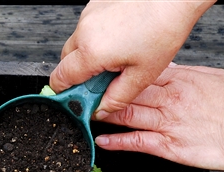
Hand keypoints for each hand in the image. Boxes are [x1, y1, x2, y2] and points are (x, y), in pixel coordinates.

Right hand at [50, 0, 214, 117]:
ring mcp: (88, 14)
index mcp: (91, 51)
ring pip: (77, 45)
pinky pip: (87, 28)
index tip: (78, 101)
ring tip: (118, 55)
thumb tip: (101, 110)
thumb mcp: (142, 75)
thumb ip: (116, 98)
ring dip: (89, 55)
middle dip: (79, 75)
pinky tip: (120, 39)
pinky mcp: (95, 4)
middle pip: (65, 63)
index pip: (59, 80)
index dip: (65, 94)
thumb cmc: (164, 27)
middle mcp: (84, 30)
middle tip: (103, 81)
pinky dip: (98, 38)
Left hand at [94, 64, 223, 171]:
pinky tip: (101, 140)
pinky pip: (135, 142)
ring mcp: (166, 123)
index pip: (140, 74)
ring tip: (86, 115)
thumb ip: (185, 72)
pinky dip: (115, 141)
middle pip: (128, 93)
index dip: (117, 75)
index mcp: (179, 80)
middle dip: (103, 93)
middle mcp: (169, 100)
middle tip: (84, 95)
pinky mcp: (167, 145)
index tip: (102, 77)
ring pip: (127, 114)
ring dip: (104, 115)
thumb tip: (166, 66)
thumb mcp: (212, 77)